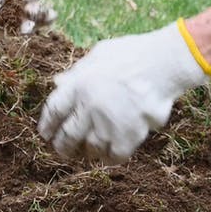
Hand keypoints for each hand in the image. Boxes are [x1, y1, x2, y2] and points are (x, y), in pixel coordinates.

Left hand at [38, 20, 210, 162]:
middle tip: (64, 149)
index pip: (53, 111)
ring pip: (90, 149)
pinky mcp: (128, 137)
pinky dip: (110, 157)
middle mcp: (89, 107)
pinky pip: (113, 157)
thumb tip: (57, 83)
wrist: (165, 64)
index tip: (46, 134)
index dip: (47, 125)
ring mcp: (108, 124)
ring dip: (89, 151)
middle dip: (63, 146)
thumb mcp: (99, 54)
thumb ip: (77, 72)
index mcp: (78, 85)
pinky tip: (111, 154)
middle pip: (67, 136)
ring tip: (90, 150)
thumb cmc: (133, 54)